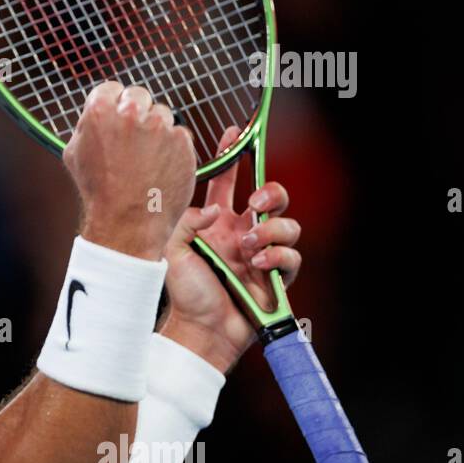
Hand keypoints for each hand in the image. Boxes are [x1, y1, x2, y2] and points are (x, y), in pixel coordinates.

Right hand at [66, 82, 196, 259]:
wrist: (128, 222)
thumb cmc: (99, 192)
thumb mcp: (75, 155)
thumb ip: (86, 126)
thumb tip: (95, 113)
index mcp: (100, 111)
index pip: (111, 88)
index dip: (113, 104)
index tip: (116, 119)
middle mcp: (131, 113)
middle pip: (138, 96)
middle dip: (136, 112)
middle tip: (132, 140)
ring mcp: (160, 126)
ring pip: (161, 114)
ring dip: (155, 130)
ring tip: (145, 160)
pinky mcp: (182, 141)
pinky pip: (178, 135)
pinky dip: (172, 148)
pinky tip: (159, 168)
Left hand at [160, 126, 302, 372]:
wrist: (200, 330)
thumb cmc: (183, 292)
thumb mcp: (170, 250)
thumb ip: (186, 220)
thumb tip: (217, 210)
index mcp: (217, 223)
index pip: (228, 183)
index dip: (233, 158)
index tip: (236, 133)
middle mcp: (243, 234)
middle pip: (273, 197)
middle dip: (272, 193)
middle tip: (255, 205)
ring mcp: (262, 254)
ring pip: (289, 224)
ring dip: (271, 232)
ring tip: (247, 249)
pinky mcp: (278, 277)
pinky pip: (293, 257)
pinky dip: (278, 257)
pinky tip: (257, 266)